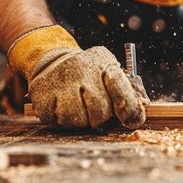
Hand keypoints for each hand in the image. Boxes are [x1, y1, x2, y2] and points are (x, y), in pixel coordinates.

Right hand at [29, 46, 148, 128]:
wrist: (52, 61)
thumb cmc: (90, 74)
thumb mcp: (111, 72)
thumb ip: (129, 92)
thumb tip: (139, 113)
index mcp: (103, 63)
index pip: (120, 88)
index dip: (129, 108)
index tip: (131, 118)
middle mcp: (81, 69)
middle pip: (100, 110)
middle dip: (101, 116)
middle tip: (95, 109)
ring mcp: (60, 81)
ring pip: (80, 119)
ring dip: (82, 119)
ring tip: (79, 106)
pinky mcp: (42, 95)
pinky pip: (60, 120)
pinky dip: (64, 120)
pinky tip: (64, 106)